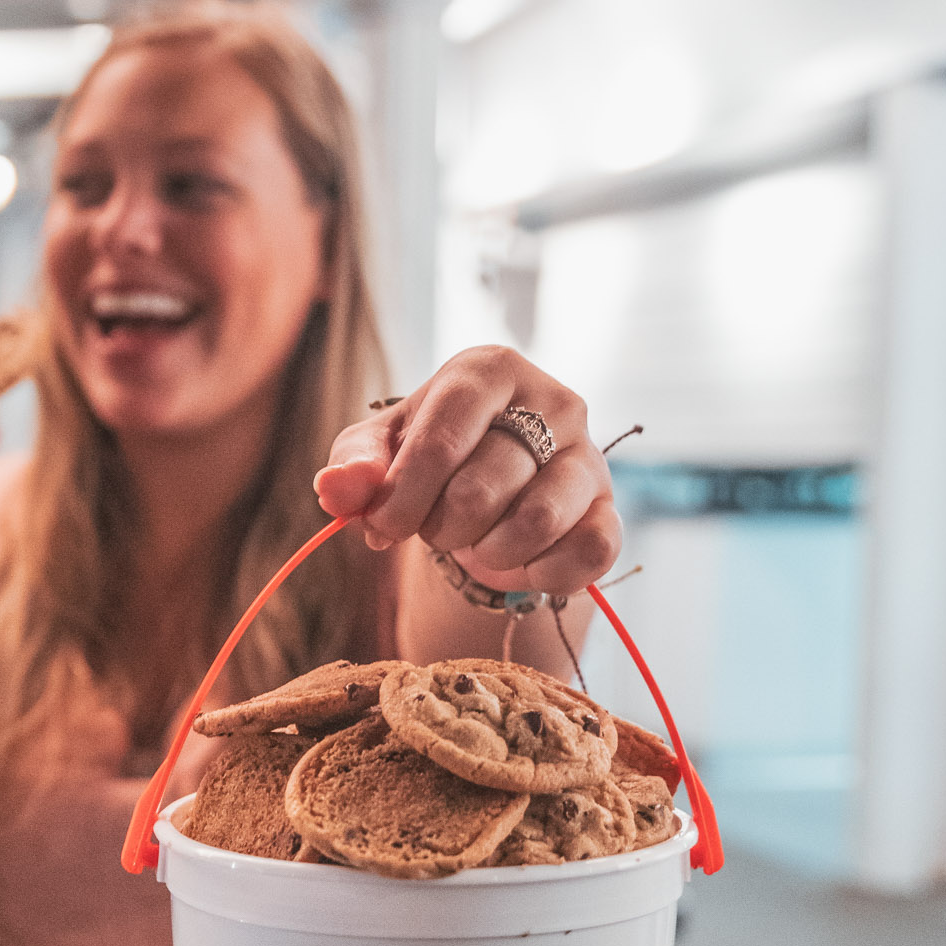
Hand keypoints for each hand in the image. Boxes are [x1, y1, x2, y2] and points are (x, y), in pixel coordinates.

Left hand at [313, 345, 619, 594]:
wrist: (493, 487)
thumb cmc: (430, 460)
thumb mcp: (380, 453)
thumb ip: (354, 466)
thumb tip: (335, 489)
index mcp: (488, 371)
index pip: (441, 442)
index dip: (403, 498)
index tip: (382, 528)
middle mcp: (552, 401)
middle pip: (481, 489)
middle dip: (441, 528)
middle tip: (434, 529)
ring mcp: (588, 455)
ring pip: (535, 523)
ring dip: (488, 553)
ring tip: (475, 543)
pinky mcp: (609, 509)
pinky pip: (585, 554)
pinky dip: (542, 574)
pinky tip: (520, 564)